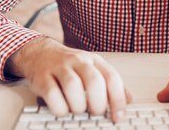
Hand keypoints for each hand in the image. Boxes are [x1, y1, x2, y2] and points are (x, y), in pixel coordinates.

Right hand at [6, 37, 131, 120]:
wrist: (39, 52)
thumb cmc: (69, 66)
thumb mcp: (92, 68)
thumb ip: (109, 83)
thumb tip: (129, 99)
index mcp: (94, 60)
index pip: (112, 78)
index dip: (118, 100)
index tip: (118, 117)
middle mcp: (78, 61)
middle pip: (94, 80)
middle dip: (98, 103)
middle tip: (96, 113)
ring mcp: (59, 67)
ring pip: (73, 86)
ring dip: (78, 105)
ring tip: (78, 110)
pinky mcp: (41, 77)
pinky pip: (52, 94)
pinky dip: (60, 107)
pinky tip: (62, 109)